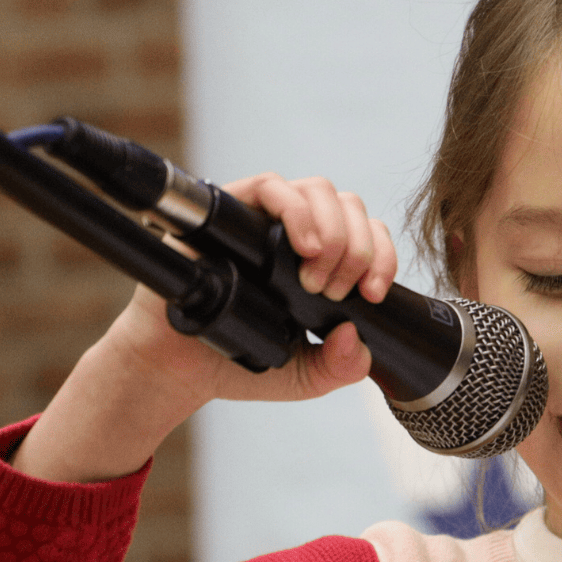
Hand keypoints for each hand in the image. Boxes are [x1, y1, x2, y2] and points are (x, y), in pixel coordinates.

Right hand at [176, 173, 398, 403]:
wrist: (179, 369)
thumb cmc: (238, 364)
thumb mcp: (306, 376)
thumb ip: (341, 367)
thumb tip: (356, 339)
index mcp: (320, 262)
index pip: (368, 235)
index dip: (381, 256)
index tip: (373, 294)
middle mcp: (295, 233)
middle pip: (349, 206)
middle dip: (357, 248)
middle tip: (336, 292)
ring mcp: (263, 219)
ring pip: (319, 190)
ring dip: (333, 231)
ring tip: (317, 279)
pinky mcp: (229, 212)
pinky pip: (270, 185)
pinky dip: (296, 209)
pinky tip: (304, 248)